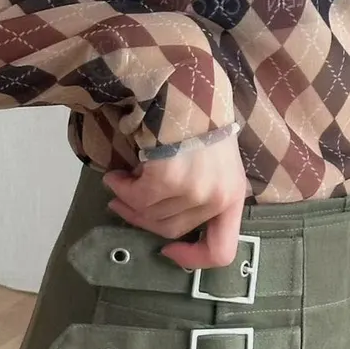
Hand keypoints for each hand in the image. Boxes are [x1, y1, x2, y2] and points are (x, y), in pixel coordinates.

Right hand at [103, 133, 248, 269]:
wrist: (188, 89)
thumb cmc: (200, 124)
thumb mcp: (215, 164)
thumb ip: (201, 195)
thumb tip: (164, 222)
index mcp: (232, 197)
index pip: (221, 251)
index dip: (192, 259)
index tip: (168, 250)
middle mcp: (217, 198)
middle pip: (172, 230)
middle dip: (141, 219)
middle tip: (121, 204)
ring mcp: (194, 191)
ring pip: (151, 214)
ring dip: (128, 200)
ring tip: (120, 181)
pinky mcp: (170, 180)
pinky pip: (138, 197)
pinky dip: (122, 188)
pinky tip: (117, 175)